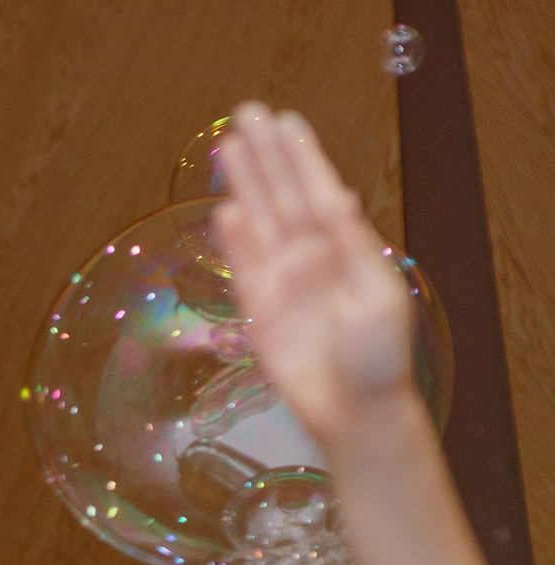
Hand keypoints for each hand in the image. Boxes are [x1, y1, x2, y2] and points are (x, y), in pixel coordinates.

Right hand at [214, 103, 418, 449]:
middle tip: (245, 114)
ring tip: (230, 146)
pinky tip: (226, 210)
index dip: (301, 157)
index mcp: (346, 249)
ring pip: (259, 223)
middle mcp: (310, 257)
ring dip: (245, 186)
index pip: (317, 192)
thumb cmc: (378, 356)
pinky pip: (242, 268)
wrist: (354, 409)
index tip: (286, 122)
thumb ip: (352, 248)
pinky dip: (234, 241)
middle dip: (265, 157)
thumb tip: (334, 198)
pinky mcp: (258, 312)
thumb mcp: (377, 295)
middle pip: (282, 198)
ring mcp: (281, 283)